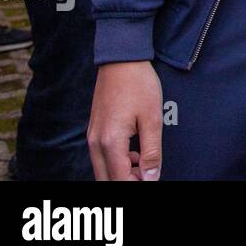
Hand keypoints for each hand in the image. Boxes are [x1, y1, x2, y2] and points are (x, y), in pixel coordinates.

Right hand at [88, 61, 163, 180]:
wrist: (121, 60)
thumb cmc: (139, 85)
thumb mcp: (152, 118)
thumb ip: (151, 151)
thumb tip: (151, 177)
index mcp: (110, 142)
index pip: (120, 180)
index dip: (137, 185)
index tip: (152, 180)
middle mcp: (95, 143)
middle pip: (106, 180)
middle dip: (127, 182)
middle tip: (148, 176)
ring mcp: (92, 137)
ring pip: (103, 170)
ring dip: (121, 174)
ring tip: (143, 163)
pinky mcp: (94, 130)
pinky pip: (102, 157)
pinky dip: (116, 162)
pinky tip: (134, 152)